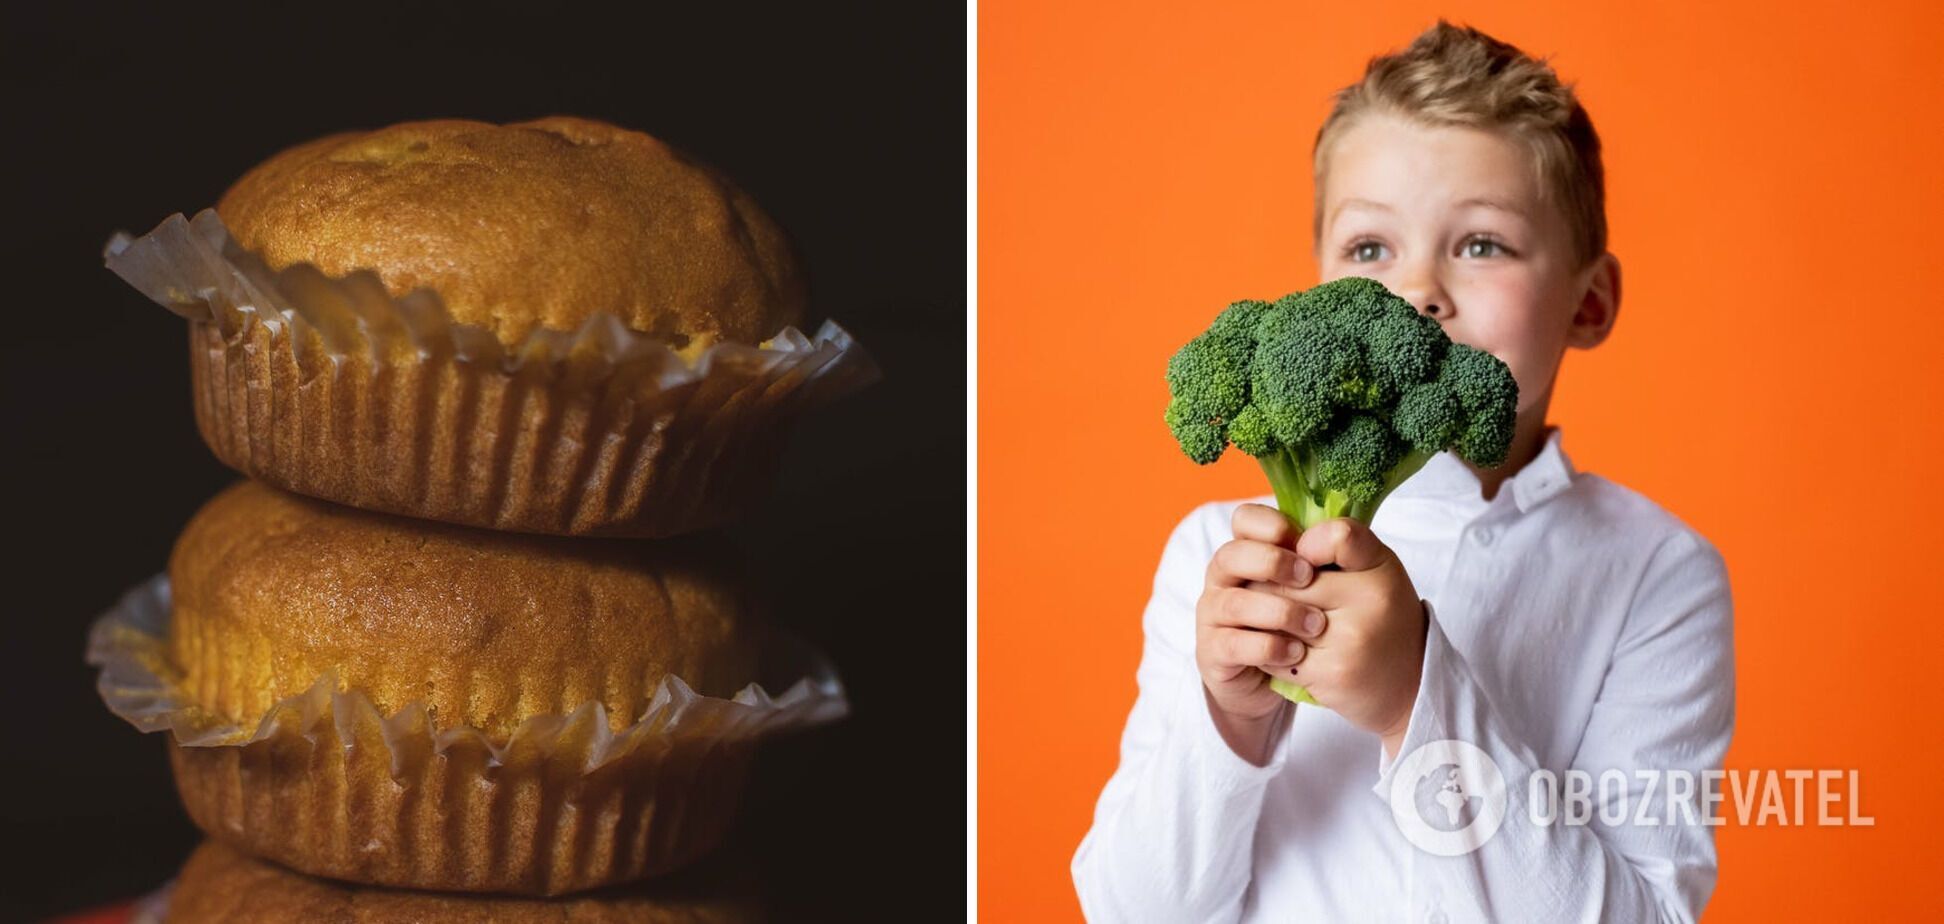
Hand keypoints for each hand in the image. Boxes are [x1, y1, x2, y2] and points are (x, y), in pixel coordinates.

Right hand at [1194, 504, 1327, 762]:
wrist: (1277, 680)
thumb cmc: (1299, 623)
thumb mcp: (1317, 587)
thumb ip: (1326, 557)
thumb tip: (1340, 534)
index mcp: (1248, 551)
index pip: (1244, 520)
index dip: (1269, 524)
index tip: (1303, 542)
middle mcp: (1224, 578)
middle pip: (1231, 556)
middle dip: (1272, 563)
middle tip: (1309, 578)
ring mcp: (1214, 615)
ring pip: (1234, 603)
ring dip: (1278, 611)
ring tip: (1316, 625)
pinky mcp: (1214, 651)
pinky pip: (1233, 644)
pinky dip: (1268, 647)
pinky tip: (1296, 652)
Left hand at [1271, 516, 1428, 756]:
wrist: (1410, 685)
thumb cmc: (1383, 618)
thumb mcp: (1376, 571)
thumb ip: (1339, 547)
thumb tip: (1280, 538)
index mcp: (1381, 567)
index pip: (1337, 536)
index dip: (1310, 544)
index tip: (1307, 559)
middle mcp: (1370, 600)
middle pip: (1286, 579)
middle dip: (1271, 586)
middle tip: (1280, 597)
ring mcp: (1351, 639)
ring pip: (1275, 616)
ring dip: (1267, 621)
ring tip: (1282, 624)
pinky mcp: (1331, 673)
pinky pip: (1276, 653)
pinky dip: (1274, 653)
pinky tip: (1290, 653)